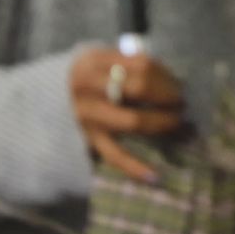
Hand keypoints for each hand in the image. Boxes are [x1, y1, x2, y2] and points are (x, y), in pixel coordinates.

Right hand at [69, 48, 183, 182]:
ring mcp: (89, 116)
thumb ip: (133, 63)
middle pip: (139, 88)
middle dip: (168, 95)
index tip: (178, 83)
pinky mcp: (90, 139)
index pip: (142, 65)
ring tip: (178, 122)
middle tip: (181, 102)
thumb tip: (173, 80)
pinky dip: (134, 168)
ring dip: (161, 122)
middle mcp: (89, 87)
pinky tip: (155, 176)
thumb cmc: (91, 73)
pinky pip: (114, 156)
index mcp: (95, 61)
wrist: (52, 93)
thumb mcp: (104, 57)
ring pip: (132, 121)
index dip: (166, 75)